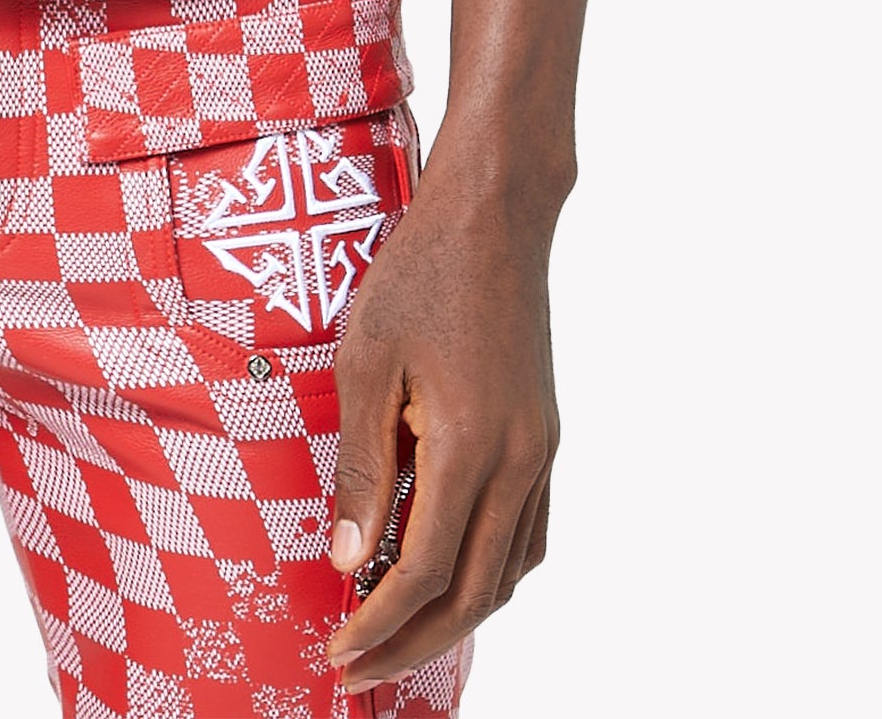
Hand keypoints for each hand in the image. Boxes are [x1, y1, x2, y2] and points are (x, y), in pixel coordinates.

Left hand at [324, 154, 559, 689]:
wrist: (495, 215)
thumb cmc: (421, 273)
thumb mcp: (365, 361)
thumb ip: (362, 466)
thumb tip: (347, 558)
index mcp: (468, 447)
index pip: (420, 573)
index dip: (376, 624)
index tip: (337, 651)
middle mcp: (518, 462)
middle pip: (472, 593)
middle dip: (413, 643)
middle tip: (359, 667)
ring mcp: (540, 451)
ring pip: (508, 573)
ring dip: (455, 617)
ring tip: (397, 634)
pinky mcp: (544, 436)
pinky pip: (527, 535)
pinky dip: (489, 574)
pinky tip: (452, 576)